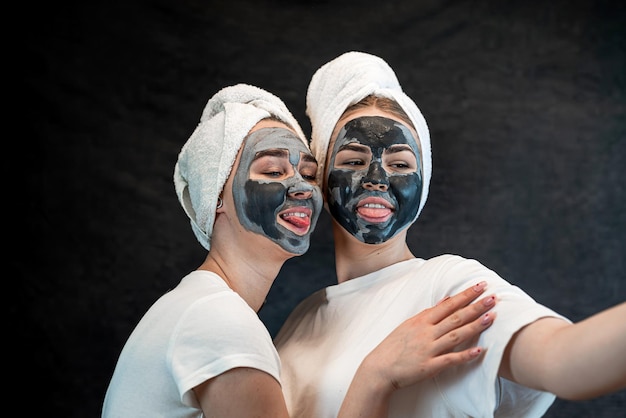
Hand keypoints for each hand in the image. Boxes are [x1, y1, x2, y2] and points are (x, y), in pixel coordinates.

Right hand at [363, 281, 495, 392]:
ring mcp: (428, 349)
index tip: (480, 286)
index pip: (448, 304)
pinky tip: (479, 351)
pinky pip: (450, 359)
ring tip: (492, 317)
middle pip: (455, 317)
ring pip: (456, 335)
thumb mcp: (408, 324)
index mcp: (421, 321)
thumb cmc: (394, 346)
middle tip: (493, 297)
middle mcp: (426, 333)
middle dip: (475, 306)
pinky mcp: (429, 366)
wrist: (379, 368)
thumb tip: (446, 299)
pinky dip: (465, 355)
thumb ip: (429, 313)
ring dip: (475, 326)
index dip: (465, 295)